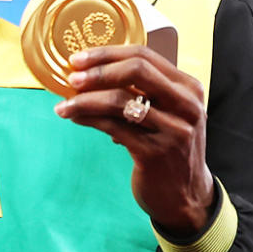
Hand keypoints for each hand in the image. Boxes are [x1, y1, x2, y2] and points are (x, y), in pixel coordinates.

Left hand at [54, 44, 215, 236]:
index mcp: (188, 88)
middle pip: (136, 70)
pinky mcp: (154, 153)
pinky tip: (75, 118)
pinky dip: (89, 119)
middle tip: (72, 78)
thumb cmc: (170, 149)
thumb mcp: (169, 113)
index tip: (79, 58)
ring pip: (119, 101)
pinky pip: (113, 127)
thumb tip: (92, 73)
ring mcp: (172, 130)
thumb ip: (144, 92)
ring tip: (64, 105)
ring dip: (84, 100)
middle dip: (97, 71)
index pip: (145, 56)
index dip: (107, 54)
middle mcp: (185, 105)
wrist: (186, 197)